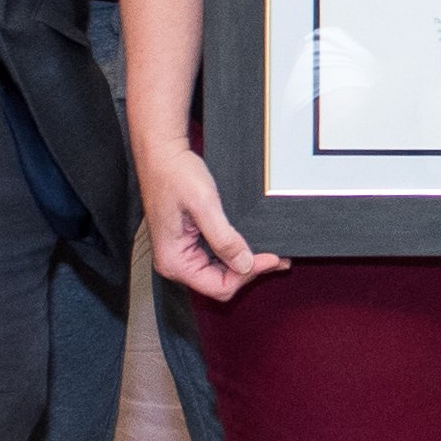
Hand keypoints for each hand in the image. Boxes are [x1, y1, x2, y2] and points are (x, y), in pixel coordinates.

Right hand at [139, 137, 289, 301]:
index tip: (272, 257)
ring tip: (271, 252)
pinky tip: (251, 244)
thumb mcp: (204, 205)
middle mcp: (175, 263)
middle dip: (249, 270)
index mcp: (174, 261)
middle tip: (278, 257)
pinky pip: (216, 257)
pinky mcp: (189, 243)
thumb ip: (224, 239)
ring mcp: (182, 254)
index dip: (248, 274)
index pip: (219, 286)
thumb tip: (244, 264)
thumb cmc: (175, 174)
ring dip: (245, 263)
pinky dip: (236, 252)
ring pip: (221, 272)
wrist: (162, 154)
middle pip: (221, 283)